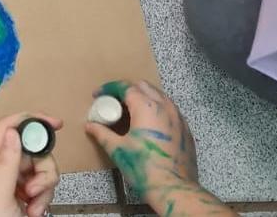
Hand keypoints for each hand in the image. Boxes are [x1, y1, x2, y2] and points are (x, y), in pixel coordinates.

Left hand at [0, 113, 61, 216]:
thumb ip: (4, 164)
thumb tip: (13, 132)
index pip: (5, 130)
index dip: (29, 121)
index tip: (55, 123)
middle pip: (29, 150)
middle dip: (40, 167)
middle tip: (35, 189)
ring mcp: (13, 187)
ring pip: (40, 169)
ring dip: (44, 187)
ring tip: (34, 207)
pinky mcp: (26, 200)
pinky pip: (43, 188)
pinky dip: (44, 199)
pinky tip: (36, 213)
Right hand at [86, 80, 196, 200]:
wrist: (174, 190)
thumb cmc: (144, 168)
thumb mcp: (118, 150)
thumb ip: (102, 133)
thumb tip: (90, 125)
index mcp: (147, 107)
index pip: (126, 87)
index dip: (109, 88)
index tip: (98, 95)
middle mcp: (165, 107)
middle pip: (144, 86)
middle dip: (127, 90)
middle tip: (114, 103)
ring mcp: (179, 118)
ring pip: (159, 97)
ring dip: (143, 98)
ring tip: (131, 112)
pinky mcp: (186, 130)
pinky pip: (170, 111)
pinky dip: (157, 110)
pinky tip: (149, 126)